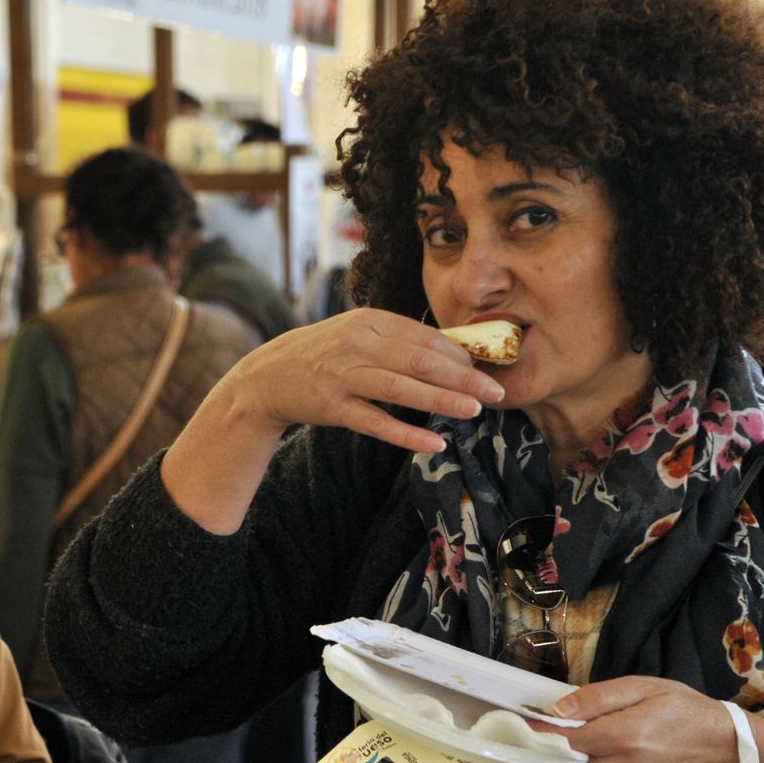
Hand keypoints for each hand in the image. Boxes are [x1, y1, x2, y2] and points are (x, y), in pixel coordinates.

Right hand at [217, 308, 506, 454]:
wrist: (267, 376)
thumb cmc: (324, 355)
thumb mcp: (358, 334)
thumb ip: (398, 340)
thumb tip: (454, 353)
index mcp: (369, 320)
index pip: (424, 336)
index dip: (459, 353)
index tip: (488, 367)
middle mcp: (357, 344)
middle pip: (418, 360)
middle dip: (462, 375)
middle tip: (496, 390)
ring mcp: (343, 376)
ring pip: (400, 389)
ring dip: (440, 399)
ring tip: (474, 410)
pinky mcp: (332, 407)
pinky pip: (375, 422)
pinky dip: (406, 433)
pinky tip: (434, 442)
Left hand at [499, 676, 753, 762]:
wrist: (729, 756)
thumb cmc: (688, 712)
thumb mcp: (647, 687)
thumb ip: (599, 697)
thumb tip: (557, 710)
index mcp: (626, 738)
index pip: (563, 742)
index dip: (530, 736)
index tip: (506, 724)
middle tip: (495, 760)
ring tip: (515, 757)